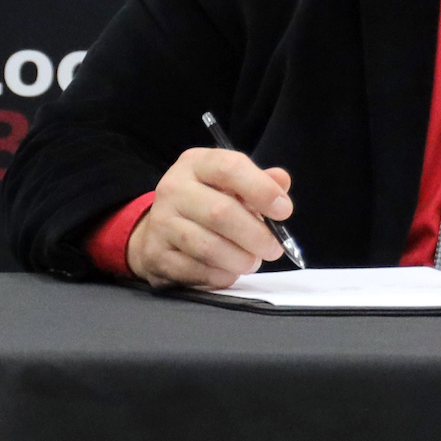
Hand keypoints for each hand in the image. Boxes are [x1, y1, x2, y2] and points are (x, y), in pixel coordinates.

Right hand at [124, 148, 294, 287]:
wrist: (157, 232)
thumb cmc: (203, 205)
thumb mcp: (228, 185)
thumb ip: (258, 182)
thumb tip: (281, 182)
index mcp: (195, 164)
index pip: (229, 168)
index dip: (262, 190)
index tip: (284, 210)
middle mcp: (173, 189)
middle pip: (220, 212)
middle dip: (255, 235)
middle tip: (273, 249)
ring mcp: (161, 223)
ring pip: (209, 246)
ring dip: (240, 259)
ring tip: (252, 261)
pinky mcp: (157, 255)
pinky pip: (197, 270)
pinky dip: (221, 275)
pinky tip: (229, 271)